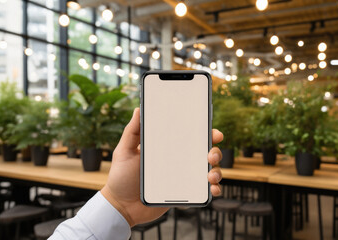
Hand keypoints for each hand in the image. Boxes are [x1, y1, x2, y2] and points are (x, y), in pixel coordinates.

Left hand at [101, 108, 223, 226]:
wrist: (121, 206)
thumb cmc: (121, 177)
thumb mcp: (124, 151)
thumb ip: (132, 132)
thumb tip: (139, 109)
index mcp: (167, 148)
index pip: (190, 137)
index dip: (205, 133)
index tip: (212, 132)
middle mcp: (178, 161)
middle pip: (204, 153)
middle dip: (215, 152)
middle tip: (211, 155)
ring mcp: (182, 178)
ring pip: (208, 171)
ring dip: (216, 172)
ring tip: (211, 176)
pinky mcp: (183, 194)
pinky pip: (202, 191)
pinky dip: (212, 189)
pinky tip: (212, 189)